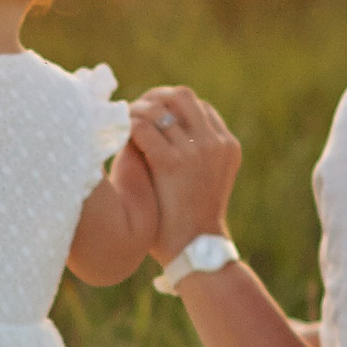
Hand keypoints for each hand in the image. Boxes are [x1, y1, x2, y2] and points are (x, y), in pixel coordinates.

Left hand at [126, 86, 241, 265]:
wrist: (193, 250)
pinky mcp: (174, 163)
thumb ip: (191, 153)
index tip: (150, 117)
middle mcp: (216, 143)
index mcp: (227, 146)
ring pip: (159, 109)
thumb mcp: (202, 180)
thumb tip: (158, 128)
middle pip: (182, 96)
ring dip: (136, 113)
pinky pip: (143, 128)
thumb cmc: (190, 219)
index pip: (198, 106)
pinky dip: (127, 128)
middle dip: (154, 99)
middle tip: (134, 112)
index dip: (171, 107)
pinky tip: (119, 139)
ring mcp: (197, 152)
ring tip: (122, 125)